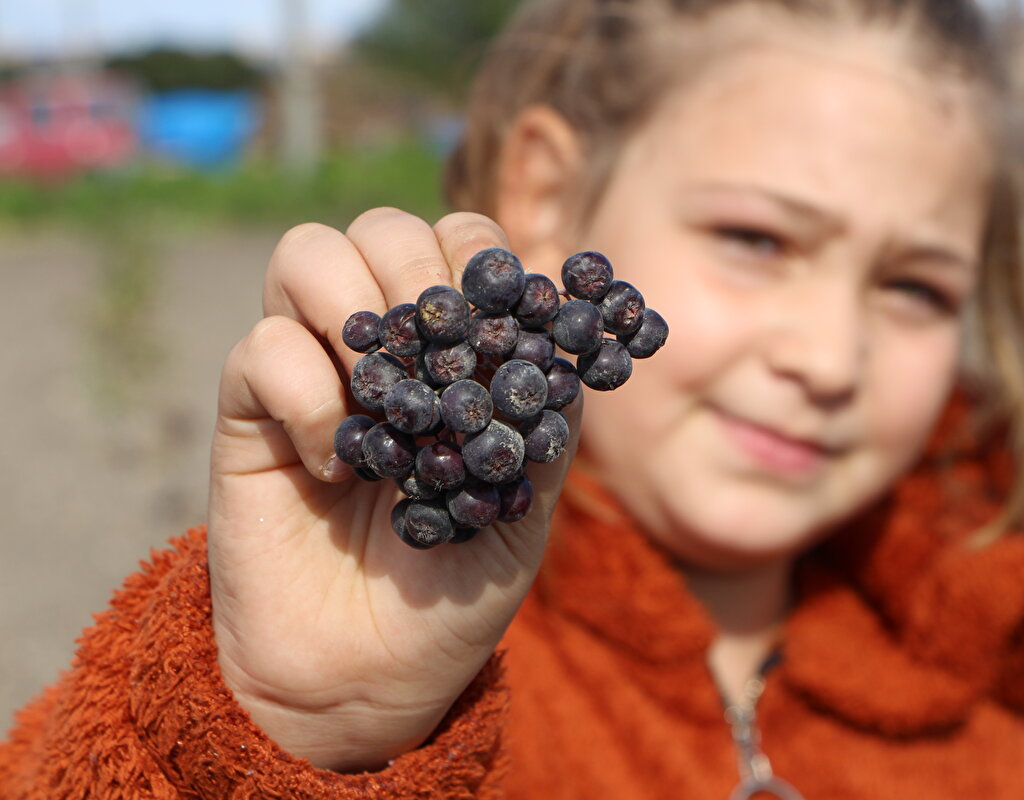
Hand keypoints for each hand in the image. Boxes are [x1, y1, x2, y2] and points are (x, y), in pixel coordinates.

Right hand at [206, 208, 579, 771]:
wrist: (368, 675)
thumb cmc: (454, 591)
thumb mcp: (523, 507)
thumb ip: (544, 421)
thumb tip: (565, 341)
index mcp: (451, 353)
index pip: (463, 243)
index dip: (484, 261)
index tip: (502, 326)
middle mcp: (380, 345)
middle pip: (384, 227)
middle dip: (419, 270)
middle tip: (437, 344)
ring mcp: (311, 370)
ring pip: (308, 255)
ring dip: (355, 307)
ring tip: (387, 395)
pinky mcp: (248, 413)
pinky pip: (262, 348)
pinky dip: (307, 394)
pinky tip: (336, 463)